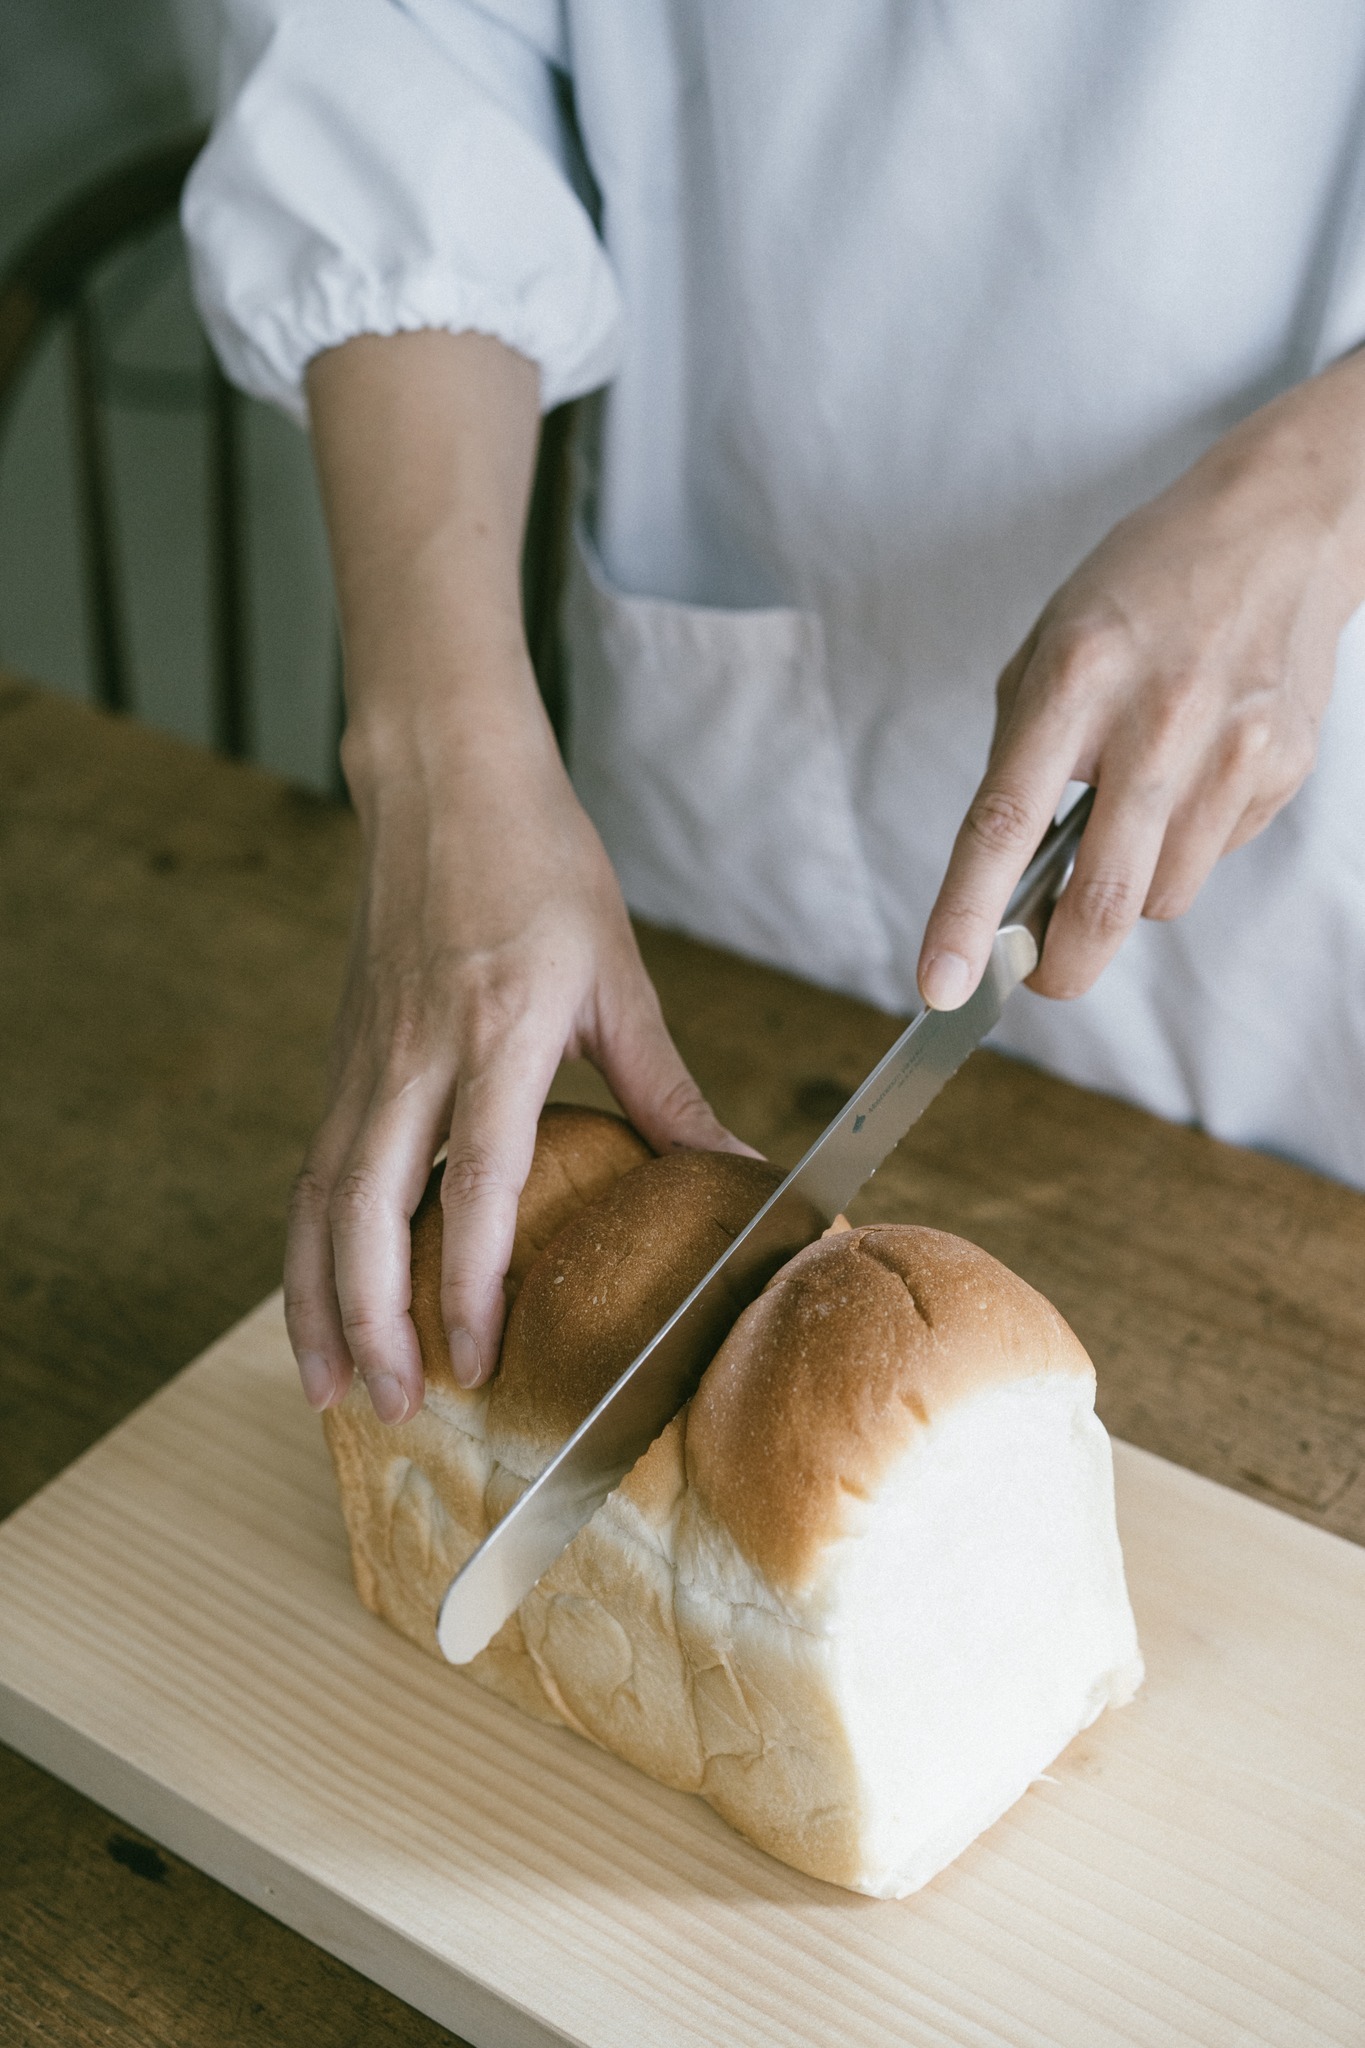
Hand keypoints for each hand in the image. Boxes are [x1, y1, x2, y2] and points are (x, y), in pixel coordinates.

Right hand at [285, 708, 741, 1423]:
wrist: (443, 779)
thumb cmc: (540, 864)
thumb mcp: (618, 975)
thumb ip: (667, 1089)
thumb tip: (739, 1172)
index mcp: (497, 1031)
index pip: (479, 1181)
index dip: (473, 1282)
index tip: (479, 1362)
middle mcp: (412, 1055)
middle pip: (366, 1213)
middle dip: (370, 1323)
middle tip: (391, 1411)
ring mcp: (362, 1057)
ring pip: (317, 1201)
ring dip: (314, 1302)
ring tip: (327, 1388)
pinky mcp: (340, 1057)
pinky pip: (312, 1168)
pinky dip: (305, 1245)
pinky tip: (318, 1298)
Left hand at [918, 347, 1364, 1008]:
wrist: (1275, 529)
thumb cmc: (1140, 592)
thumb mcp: (1049, 649)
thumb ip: (1021, 759)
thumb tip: (1009, 884)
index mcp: (1074, 678)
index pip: (1005, 822)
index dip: (967, 917)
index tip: (941, 985)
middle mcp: (1156, 717)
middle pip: (1103, 897)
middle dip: (1062, 965)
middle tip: (1039, 978)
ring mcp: (1232, 746)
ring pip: (1163, 897)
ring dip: (1129, 894)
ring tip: (1130, 819)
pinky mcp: (1282, 766)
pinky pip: (1214, 857)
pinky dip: (1185, 847)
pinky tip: (1190, 777)